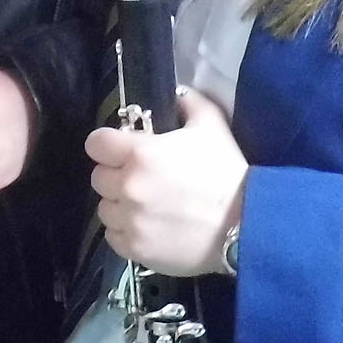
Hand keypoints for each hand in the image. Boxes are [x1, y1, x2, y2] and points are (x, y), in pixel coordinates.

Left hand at [87, 89, 246, 277]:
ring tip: (145, 205)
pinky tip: (147, 226)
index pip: (96, 144)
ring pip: (104, 208)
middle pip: (99, 177)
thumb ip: (189, 103)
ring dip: (119, 205)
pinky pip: (113, 236)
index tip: (120, 149)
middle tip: (140, 178)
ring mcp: (130, 221)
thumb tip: (176, 94)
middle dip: (116, 174)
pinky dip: (126, 231)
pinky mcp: (135, 249)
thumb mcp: (212, 125)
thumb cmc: (227, 172)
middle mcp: (128, 186)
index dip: (107, 144)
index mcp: (140, 154)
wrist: (246, 224)